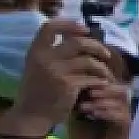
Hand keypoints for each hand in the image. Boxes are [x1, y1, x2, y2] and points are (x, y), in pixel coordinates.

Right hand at [0, 20, 114, 135]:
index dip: (69, 24)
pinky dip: (100, 81)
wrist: (32, 115)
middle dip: (97, 46)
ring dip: (102, 67)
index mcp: (35, 51)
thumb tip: (79, 37)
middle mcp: (44, 58)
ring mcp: (56, 71)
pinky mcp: (68, 85)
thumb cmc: (38, 89)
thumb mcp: (38, 66)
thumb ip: (53, 52)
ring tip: (105, 73)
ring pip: (89, 61)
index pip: (49, 27)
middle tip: (106, 54)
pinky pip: (92, 78)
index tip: (84, 29)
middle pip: (78, 42)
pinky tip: (102, 84)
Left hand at [67, 81, 130, 138]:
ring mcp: (124, 118)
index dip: (97, 81)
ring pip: (121, 100)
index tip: (80, 84)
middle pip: (119, 88)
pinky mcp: (126, 129)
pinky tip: (93, 114)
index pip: (109, 85)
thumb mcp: (76, 118)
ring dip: (102, 100)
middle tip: (85, 91)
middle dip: (102, 88)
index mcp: (110, 104)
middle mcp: (120, 109)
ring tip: (84, 105)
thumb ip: (77, 103)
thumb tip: (71, 85)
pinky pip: (121, 116)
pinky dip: (107, 112)